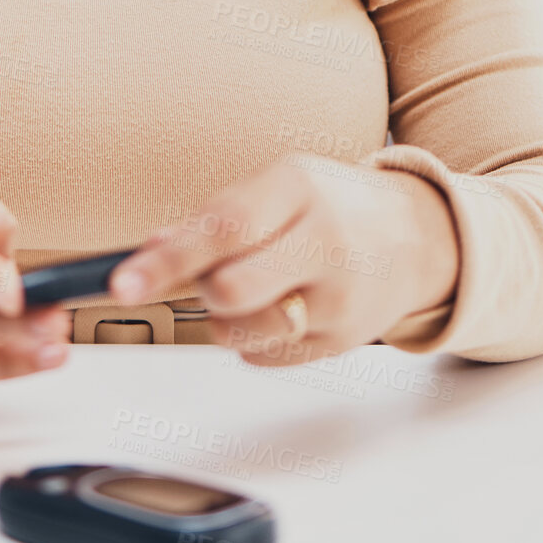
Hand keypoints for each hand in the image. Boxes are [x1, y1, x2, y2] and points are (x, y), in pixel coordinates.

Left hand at [108, 157, 460, 365]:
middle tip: (208, 274)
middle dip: (200, 288)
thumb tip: (149, 248)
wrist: (420, 237)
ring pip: (242, 332)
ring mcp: (339, 298)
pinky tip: (279, 307)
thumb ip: (214, 217)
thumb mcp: (279, 186)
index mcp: (300, 188)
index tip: (122, 283)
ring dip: (223, 318)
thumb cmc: (335, 206)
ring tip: (249, 289)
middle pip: (230, 290)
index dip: (167, 260)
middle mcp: (325, 241)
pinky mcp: (344, 342)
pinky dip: (254, 338)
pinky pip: (265, 357)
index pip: (223, 229)